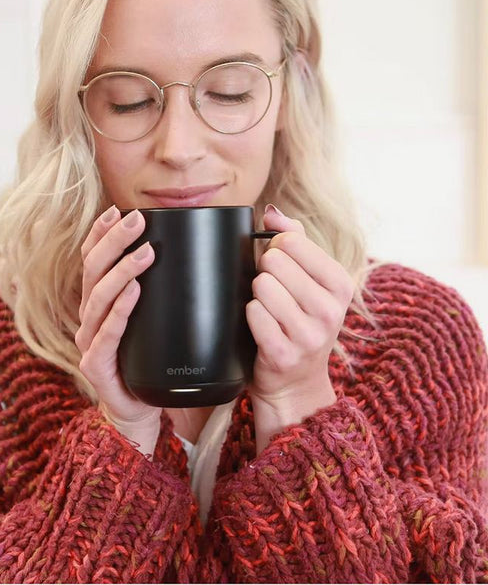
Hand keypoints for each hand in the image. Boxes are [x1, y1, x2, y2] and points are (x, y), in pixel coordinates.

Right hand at [75, 205, 161, 432]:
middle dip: (114, 241)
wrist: (139, 410)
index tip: (118, 210)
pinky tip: (134, 290)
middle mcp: (89, 318)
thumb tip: (191, 261)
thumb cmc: (148, 364)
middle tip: (137, 220)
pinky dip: (120, 309)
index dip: (101, 235)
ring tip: (145, 251)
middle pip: (93, 270)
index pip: (92, 261)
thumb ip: (158, 296)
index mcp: (99, 305)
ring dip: (122, 270)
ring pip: (98, 297)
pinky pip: (107, 333)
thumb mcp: (152, 323)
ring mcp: (89, 341)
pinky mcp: (96, 365)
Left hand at [247, 204, 354, 403]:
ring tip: (269, 310)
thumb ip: (294, 239)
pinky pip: (253, 313)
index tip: (282, 267)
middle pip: (273, 262)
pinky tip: (263, 327)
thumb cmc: (301, 321)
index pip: (291, 241)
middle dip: (265, 272)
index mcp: (341, 284)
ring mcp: (308, 335)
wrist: (297, 381)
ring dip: (257, 296)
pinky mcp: (283, 354)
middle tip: (274, 292)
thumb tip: (272, 212)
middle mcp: (330, 310)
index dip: (275, 249)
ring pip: (261, 286)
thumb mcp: (311, 280)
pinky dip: (251, 316)